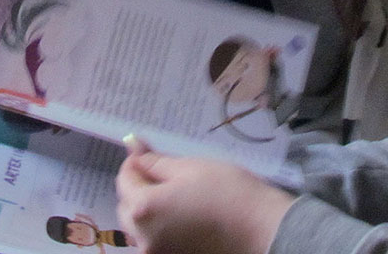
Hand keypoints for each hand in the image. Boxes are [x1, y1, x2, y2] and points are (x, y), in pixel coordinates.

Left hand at [116, 138, 295, 253]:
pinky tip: (186, 216)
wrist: (263, 229)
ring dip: (150, 210)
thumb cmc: (228, 193)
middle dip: (140, 188)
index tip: (148, 154)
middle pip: (127, 207)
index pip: (124, 180)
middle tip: (165, 174)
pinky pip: (157, 241)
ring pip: (141, 227)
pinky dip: (163, 228)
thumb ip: (156, 162)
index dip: (135, 163)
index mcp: (143, 209)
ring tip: (178, 196)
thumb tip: (133, 146)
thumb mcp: (189, 167)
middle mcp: (143, 238)